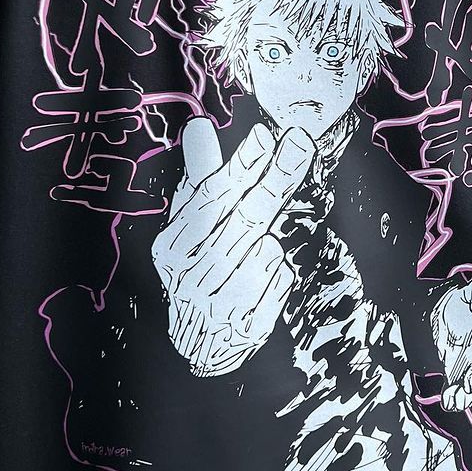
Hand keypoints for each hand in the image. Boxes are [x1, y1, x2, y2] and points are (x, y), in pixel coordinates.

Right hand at [152, 117, 314, 375]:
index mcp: (171, 246)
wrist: (201, 343)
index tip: (266, 136)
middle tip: (300, 142)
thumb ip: (201, 178)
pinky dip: (278, 272)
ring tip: (257, 246)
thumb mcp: (190, 224)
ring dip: (270, 241)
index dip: (240, 167)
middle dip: (274, 179)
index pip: (208, 198)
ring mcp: (217, 304)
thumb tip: (198, 126)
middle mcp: (188, 276)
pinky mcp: (246, 325)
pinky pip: (280, 280)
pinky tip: (263, 277)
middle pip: (243, 219)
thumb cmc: (197, 267)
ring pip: (265, 250)